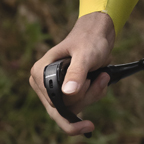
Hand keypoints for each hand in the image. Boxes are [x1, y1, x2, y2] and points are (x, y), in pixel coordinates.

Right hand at [29, 12, 115, 135]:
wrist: (97, 35)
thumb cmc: (89, 40)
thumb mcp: (85, 55)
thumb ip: (76, 72)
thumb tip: (67, 92)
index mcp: (40, 73)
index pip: (54, 102)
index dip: (75, 98)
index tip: (90, 81)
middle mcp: (42, 84)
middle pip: (63, 109)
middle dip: (86, 96)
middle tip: (101, 78)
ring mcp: (53, 89)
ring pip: (73, 109)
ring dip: (92, 95)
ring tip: (102, 77)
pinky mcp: (65, 93)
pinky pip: (78, 105)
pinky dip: (92, 95)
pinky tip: (100, 81)